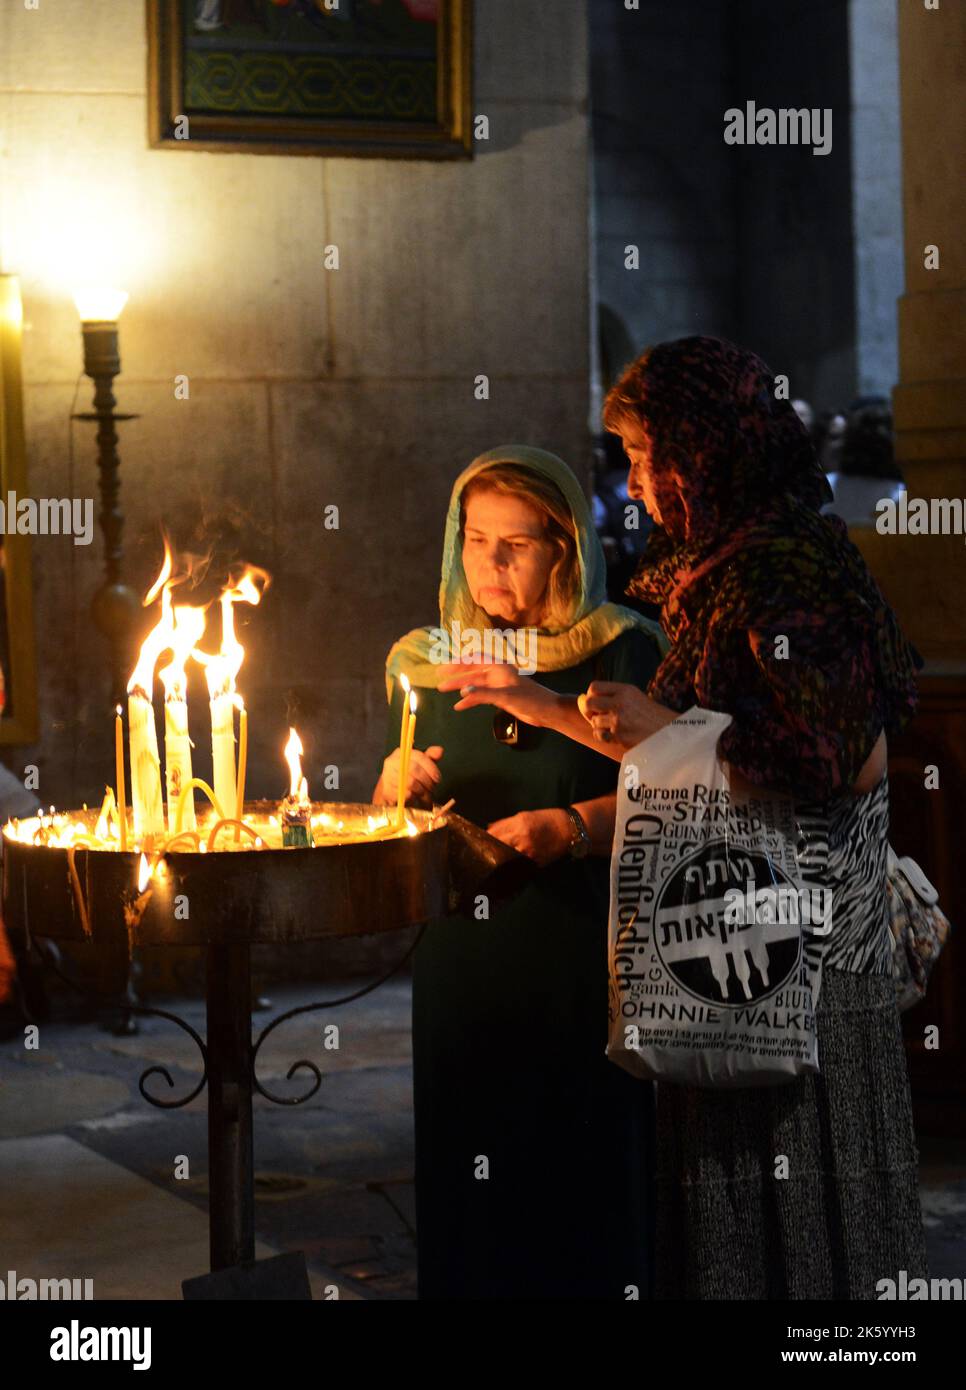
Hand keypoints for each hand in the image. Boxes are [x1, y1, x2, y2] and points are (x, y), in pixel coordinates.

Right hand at [380, 745, 443, 804]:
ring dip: (422, 790)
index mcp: (401, 753)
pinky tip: (416, 797)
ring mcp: (387, 776)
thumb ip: (430, 757)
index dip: (431, 768)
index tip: (437, 778)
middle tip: (432, 789)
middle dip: (427, 781)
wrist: (389, 792)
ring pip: (411, 782)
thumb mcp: (419, 765)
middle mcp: (392, 762)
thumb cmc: (406, 776)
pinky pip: (405, 793)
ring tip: (425, 795)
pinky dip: (414, 797)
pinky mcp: (387, 791)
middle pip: (415, 770)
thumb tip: (440, 750)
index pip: (419, 757)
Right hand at [436, 662, 557, 727]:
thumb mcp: (505, 697)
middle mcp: (497, 673)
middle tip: (439, 679)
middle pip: (472, 671)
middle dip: (456, 675)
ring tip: (444, 691)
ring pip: (475, 684)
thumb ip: (483, 694)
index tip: (444, 667)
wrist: (546, 711)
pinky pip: (481, 695)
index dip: (459, 662)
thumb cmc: (530, 700)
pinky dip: (470, 699)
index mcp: (500, 667)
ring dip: (460, 687)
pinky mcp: (501, 696)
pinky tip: (460, 705)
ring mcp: (498, 685)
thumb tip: (463, 691)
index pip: (475, 659)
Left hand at [486, 808, 571, 866]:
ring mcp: (529, 853)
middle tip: (480, 855)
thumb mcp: (524, 815)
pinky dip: (511, 867)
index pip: (494, 835)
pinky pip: (518, 867)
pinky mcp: (535, 863)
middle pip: (498, 849)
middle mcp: (522, 839)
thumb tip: (488, 829)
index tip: (477, 843)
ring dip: (499, 861)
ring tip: (490, 863)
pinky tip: (506, 869)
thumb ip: (505, 823)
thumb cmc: (547, 819)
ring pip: (506, 860)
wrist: (568, 830)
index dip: (484, 840)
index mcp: (519, 825)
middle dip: (489, 852)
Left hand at [578, 681, 675, 750]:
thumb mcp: (635, 698)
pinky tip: (615, 736)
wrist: (670, 732)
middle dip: (588, 711)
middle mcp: (621, 702)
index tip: (597, 704)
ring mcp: (619, 719)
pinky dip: (604, 737)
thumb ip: (611, 696)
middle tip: (597, 716)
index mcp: (625, 689)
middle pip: (588, 702)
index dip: (591, 696)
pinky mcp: (620, 735)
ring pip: (594, 721)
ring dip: (599, 726)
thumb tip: (580, 698)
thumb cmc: (651, 716)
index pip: (594, 687)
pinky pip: (600, 735)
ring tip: (614, 727)